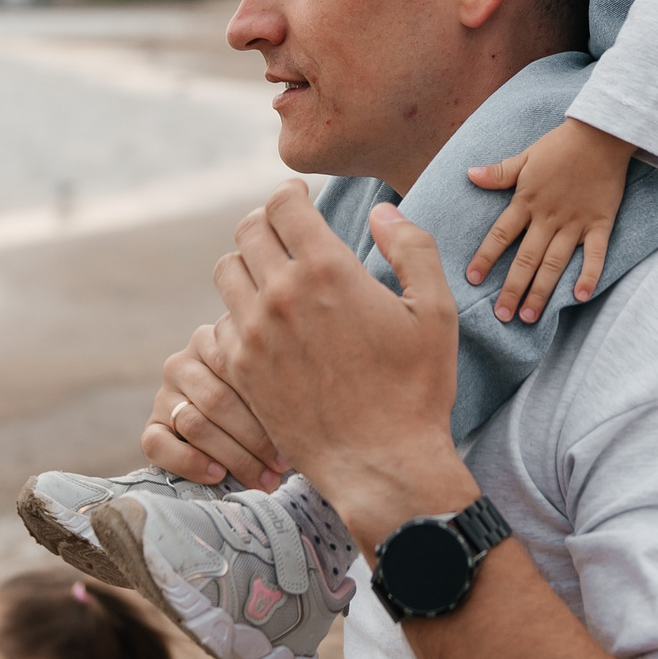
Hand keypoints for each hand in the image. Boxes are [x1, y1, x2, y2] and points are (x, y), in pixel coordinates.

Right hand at [141, 319, 287, 490]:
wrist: (232, 426)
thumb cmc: (266, 401)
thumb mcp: (271, 381)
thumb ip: (278, 380)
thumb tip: (306, 412)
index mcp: (213, 338)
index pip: (238, 367)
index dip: (269, 404)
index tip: (297, 433)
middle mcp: (183, 362)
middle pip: (218, 400)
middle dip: (255, 438)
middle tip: (282, 464)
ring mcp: (163, 394)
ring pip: (195, 424)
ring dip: (233, 457)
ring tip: (264, 478)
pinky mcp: (151, 425)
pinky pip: (158, 444)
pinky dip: (190, 462)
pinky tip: (218, 475)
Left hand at [211, 182, 476, 549]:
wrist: (381, 465)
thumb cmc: (416, 389)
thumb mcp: (435, 311)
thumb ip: (412, 247)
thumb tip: (382, 212)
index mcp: (326, 271)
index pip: (284, 204)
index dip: (291, 193)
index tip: (301, 197)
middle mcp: (280, 296)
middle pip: (249, 230)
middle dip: (268, 220)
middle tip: (287, 230)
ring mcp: (254, 334)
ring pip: (228, 271)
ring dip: (249, 261)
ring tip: (272, 271)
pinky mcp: (241, 370)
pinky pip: (222, 318)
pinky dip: (239, 308)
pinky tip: (265, 318)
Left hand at [464, 117, 633, 323]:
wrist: (601, 134)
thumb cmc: (560, 145)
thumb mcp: (525, 157)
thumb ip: (499, 173)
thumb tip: (469, 175)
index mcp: (526, 201)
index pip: (500, 235)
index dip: (485, 258)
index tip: (472, 279)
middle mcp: (548, 217)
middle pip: (526, 259)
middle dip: (512, 288)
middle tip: (502, 316)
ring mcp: (575, 223)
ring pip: (554, 263)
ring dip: (541, 291)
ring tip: (529, 316)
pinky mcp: (600, 223)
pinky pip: (595, 254)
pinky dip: (589, 275)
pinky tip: (580, 297)